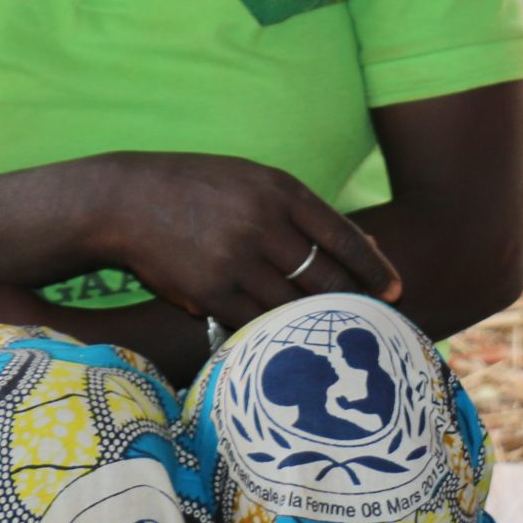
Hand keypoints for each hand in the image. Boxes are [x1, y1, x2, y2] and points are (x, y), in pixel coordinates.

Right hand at [88, 153, 401, 332]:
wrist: (127, 200)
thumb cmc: (199, 188)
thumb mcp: (254, 181)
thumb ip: (303, 211)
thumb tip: (366, 243)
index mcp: (280, 190)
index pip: (343, 237)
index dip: (375, 269)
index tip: (396, 290)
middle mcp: (263, 224)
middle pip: (325, 276)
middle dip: (354, 302)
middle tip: (373, 322)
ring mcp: (236, 260)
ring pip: (293, 304)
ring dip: (314, 322)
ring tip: (335, 337)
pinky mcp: (210, 292)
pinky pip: (256, 321)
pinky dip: (273, 331)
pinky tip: (287, 341)